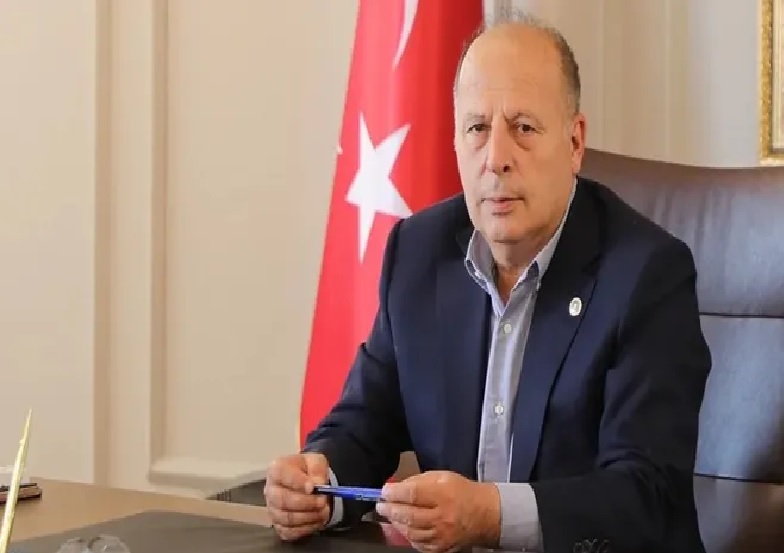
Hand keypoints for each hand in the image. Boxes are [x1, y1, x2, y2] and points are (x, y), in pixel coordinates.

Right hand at [263, 453, 330, 540]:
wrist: (308, 483)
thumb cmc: (308, 470)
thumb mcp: (316, 461)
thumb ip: (317, 469)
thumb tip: (317, 484)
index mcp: (276, 469)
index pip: (281, 475)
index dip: (297, 482)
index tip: (313, 487)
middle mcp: (270, 490)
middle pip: (283, 500)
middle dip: (307, 503)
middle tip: (323, 501)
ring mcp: (272, 510)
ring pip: (287, 519)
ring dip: (309, 517)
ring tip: (324, 511)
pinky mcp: (278, 525)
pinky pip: (290, 532)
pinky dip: (306, 529)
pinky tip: (317, 521)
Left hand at [375, 470, 499, 552]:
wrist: (486, 514)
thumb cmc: (462, 491)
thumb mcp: (443, 476)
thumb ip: (419, 480)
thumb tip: (397, 487)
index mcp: (443, 494)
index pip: (413, 494)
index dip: (394, 493)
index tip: (384, 491)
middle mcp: (442, 517)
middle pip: (409, 516)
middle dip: (390, 510)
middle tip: (381, 505)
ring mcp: (442, 536)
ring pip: (411, 533)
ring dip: (396, 523)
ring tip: (390, 516)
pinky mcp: (442, 548)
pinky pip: (419, 545)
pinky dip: (408, 536)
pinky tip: (404, 528)